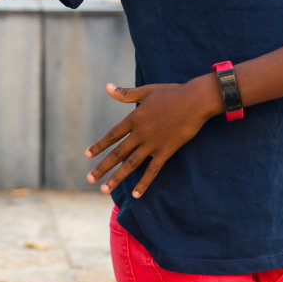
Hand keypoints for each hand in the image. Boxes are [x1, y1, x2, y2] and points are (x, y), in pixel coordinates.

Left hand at [84, 78, 219, 198]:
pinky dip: (144, 183)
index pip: (112, 135)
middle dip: (102, 167)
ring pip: (131, 165)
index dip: (99, 145)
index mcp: (134, 118)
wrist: (195, 101)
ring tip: (105, 190)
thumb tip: (107, 87)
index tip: (87, 155)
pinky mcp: (166, 151)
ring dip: (117, 178)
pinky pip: (153, 170)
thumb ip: (126, 93)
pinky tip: (136, 194)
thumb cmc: (172, 93)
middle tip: (90, 179)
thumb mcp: (146, 91)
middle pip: (117, 153)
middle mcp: (140, 133)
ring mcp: (153, 144)